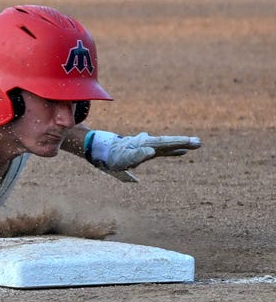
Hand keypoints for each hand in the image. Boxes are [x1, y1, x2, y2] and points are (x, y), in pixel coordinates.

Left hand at [86, 130, 201, 177]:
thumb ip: (136, 155)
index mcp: (144, 145)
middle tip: (199, 142)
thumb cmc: (112, 157)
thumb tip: (152, 152)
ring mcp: (147, 146)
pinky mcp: (147, 150)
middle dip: (183, 142)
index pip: (164, 144)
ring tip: (195, 144)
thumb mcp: (122, 159)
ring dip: (180, 144)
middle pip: (168, 142)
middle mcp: (147, 144)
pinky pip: (163, 150)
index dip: (178, 143)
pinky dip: (173, 150)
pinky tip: (182, 152)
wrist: (102, 149)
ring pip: (167, 145)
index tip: (189, 143)